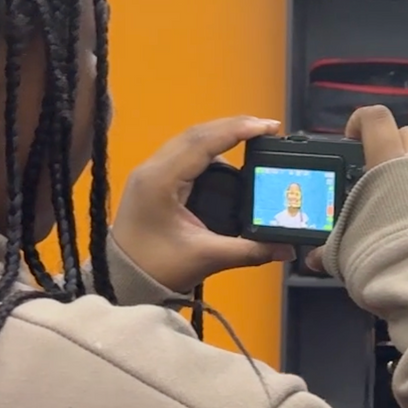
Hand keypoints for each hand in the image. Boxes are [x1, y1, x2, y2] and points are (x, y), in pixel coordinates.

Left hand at [111, 116, 294, 290]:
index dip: (238, 130)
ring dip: (221, 135)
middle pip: (197, 133)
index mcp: (161, 180)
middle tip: (269, 129)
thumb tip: (287, 248)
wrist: (120, 280)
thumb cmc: (157, 268)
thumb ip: (250, 250)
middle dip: (234, 127)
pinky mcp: (153, 180)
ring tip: (253, 139)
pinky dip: (210, 148)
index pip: (203, 141)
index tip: (270, 127)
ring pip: (190, 140)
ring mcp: (150, 171)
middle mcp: (153, 168)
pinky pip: (185, 152)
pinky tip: (229, 157)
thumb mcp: (206, 257)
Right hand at [303, 105, 407, 275]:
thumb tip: (314, 258)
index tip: (351, 138)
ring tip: (396, 202)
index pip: (376, 119)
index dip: (360, 121)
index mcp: (389, 164)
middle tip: (375, 172)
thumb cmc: (384, 255)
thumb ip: (331, 247)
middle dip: (391, 146)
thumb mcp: (347, 249)